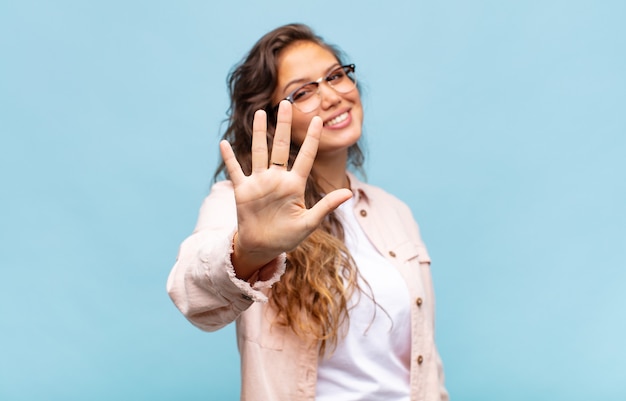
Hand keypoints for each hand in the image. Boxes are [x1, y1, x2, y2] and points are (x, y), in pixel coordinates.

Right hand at [219, 101, 352, 279]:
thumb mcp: (309, 223)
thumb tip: (348, 194)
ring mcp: (259, 182)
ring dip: (258, 133)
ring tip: (259, 113)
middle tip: (286, 103)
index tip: (318, 119)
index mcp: (294, 185)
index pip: (305, 157)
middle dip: (283, 125)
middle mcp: (277, 178)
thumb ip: (326, 206)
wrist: (263, 247)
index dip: (312, 139)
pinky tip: (223, 143)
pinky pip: (235, 170)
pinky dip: (229, 157)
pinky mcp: (243, 190)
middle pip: (280, 146)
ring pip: (259, 151)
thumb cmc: (288, 237)